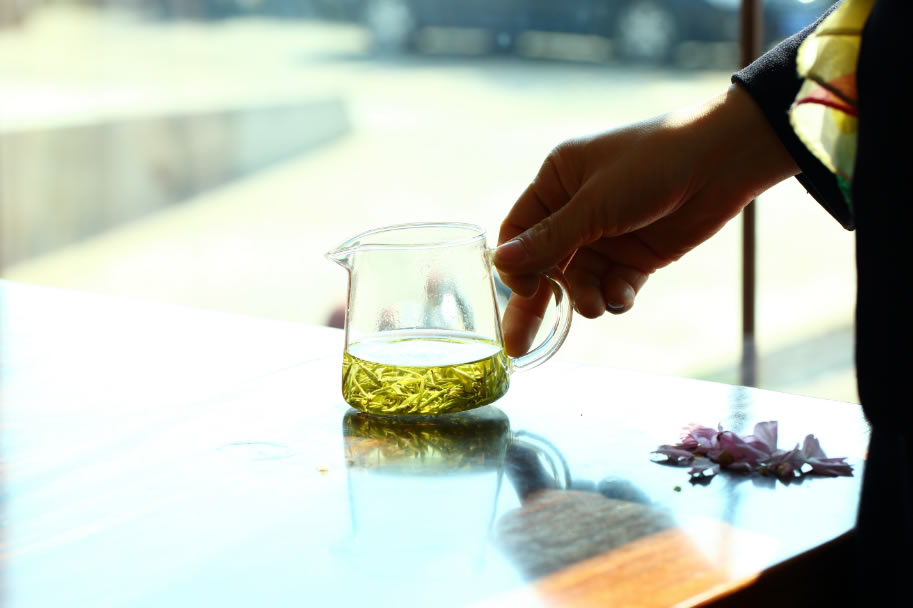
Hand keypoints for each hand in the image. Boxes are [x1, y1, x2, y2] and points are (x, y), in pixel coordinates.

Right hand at [495, 84, 797, 355]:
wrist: (723, 162)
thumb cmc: (652, 165)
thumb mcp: (594, 204)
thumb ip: (549, 239)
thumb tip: (500, 264)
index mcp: (556, 183)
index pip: (519, 232)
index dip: (517, 265)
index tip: (524, 289)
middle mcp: (575, 210)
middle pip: (544, 265)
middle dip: (536, 303)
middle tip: (520, 346)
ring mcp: (607, 235)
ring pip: (579, 281)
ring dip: (584, 298)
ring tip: (595, 305)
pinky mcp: (636, 256)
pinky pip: (612, 285)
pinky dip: (615, 296)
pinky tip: (622, 296)